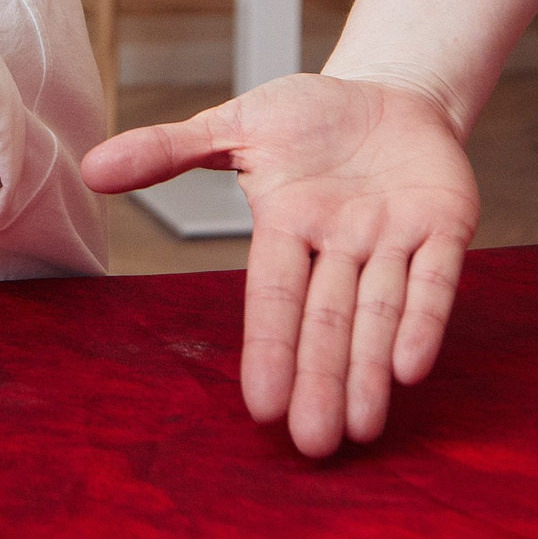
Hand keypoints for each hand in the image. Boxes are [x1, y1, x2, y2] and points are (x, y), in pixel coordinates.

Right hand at [82, 73, 477, 456]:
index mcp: (287, 224)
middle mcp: (339, 244)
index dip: (269, 347)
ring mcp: (394, 238)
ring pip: (380, 311)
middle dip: (321, 379)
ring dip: (371, 370)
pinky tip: (412, 369)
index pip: (274, 294)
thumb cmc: (309, 116)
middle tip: (315, 445)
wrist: (390, 93)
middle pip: (328, 319)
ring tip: (361, 429)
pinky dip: (425, 319)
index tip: (261, 407)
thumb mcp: (236, 124)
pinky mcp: (446, 225)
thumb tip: (92, 168)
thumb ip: (168, 150)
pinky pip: (435, 278)